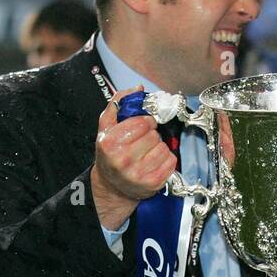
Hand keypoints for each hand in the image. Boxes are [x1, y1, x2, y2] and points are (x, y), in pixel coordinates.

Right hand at [90, 85, 176, 229]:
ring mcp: (138, 173)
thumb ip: (118, 104)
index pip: (141, 123)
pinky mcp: (152, 183)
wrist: (112, 186)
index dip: (146, 122)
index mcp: (110, 143)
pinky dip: (167, 159)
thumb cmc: (110, 155)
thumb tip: (138, 89)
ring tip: (149, 152)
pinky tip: (155, 162)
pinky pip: (171, 161)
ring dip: (159, 147)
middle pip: (153, 135)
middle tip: (143, 142)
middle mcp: (122, 159)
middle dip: (151, 135)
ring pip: (163, 148)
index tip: (143, 126)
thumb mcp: (106, 128)